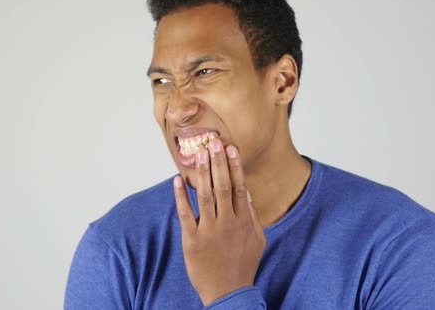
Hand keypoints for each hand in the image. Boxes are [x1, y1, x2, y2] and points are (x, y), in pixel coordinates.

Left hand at [173, 138, 266, 305]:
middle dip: (218, 163)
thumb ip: (252, 215)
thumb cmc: (243, 265)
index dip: (234, 167)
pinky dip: (181, 196)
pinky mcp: (192, 239)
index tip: (231, 148)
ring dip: (202, 173)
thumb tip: (246, 191)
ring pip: (205, 196)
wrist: (228, 293)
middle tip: (213, 142)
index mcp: (243, 221)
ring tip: (198, 154)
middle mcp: (227, 223)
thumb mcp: (257, 240)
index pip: (239, 187)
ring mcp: (209, 231)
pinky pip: (185, 213)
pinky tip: (177, 180)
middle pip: (222, 186)